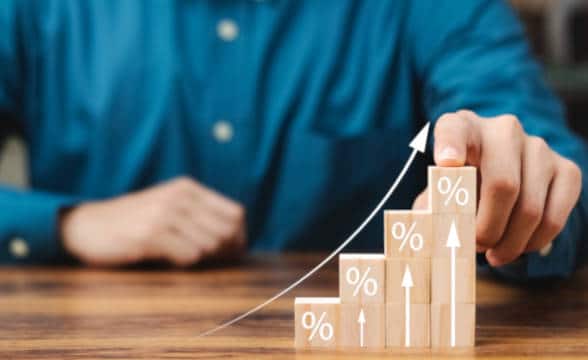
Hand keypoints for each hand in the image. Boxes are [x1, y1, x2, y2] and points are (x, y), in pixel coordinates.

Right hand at [60, 177, 246, 266]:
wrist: (89, 225)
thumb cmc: (135, 220)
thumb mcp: (169, 206)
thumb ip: (201, 215)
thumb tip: (239, 240)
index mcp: (188, 188)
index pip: (235, 213)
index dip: (238, 236)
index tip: (230, 250)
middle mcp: (179, 197)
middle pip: (227, 231)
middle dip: (224, 250)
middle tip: (208, 257)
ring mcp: (165, 214)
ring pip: (209, 244)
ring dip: (200, 256)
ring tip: (180, 252)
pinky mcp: (151, 235)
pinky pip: (188, 255)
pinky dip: (182, 261)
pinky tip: (166, 255)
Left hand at [413, 111, 581, 265]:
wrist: (502, 173)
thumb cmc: (461, 183)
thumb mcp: (440, 190)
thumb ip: (431, 206)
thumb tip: (427, 229)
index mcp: (462, 128)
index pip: (454, 130)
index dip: (450, 145)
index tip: (446, 163)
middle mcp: (503, 130)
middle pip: (502, 185)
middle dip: (487, 228)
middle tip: (475, 246)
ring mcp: (539, 148)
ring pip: (530, 209)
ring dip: (509, 243)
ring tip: (493, 253)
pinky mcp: (566, 169)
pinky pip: (553, 217)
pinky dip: (533, 242)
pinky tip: (518, 247)